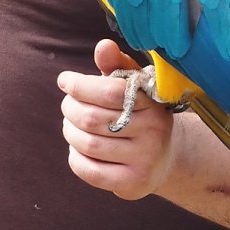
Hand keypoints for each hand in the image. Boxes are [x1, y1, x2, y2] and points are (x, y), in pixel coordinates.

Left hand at [57, 40, 174, 199]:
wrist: (164, 159)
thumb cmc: (141, 115)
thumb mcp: (134, 87)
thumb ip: (117, 65)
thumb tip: (103, 46)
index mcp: (154, 104)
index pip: (109, 91)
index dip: (80, 85)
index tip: (65, 81)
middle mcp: (154, 132)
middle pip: (92, 118)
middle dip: (70, 109)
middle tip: (67, 105)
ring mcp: (145, 160)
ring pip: (88, 144)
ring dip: (70, 132)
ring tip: (71, 126)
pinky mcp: (133, 183)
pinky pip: (90, 170)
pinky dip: (75, 157)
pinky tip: (78, 149)